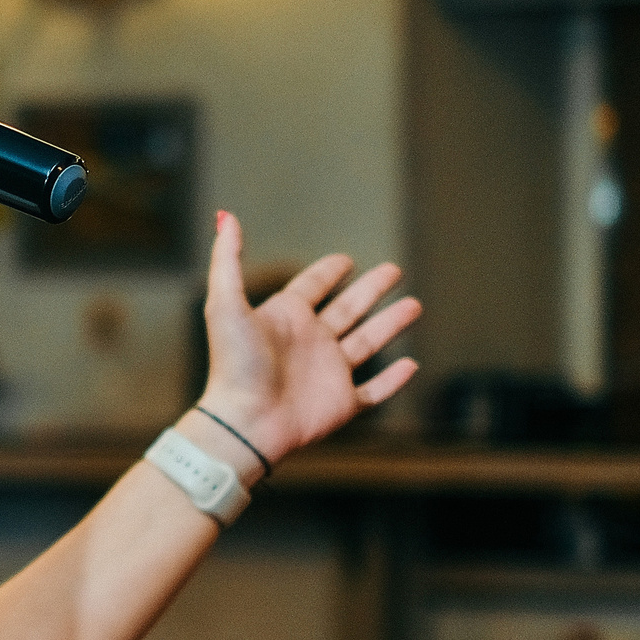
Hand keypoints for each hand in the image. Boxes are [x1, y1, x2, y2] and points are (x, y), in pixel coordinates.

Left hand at [195, 210, 419, 466]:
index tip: (345, 259)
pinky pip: (374, 392)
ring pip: (367, 344)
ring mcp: (328, 374)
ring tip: (415, 305)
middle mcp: (310, 343)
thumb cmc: (233, 365)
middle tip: (394, 269)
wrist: (245, 422)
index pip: (311, 287)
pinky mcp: (342, 404)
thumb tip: (225, 216)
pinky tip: (411, 365)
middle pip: (348, 309)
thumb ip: (228, 259)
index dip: (327, 273)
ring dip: (390, 324)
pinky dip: (394, 381)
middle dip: (371, 290)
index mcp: (286, 318)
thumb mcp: (225, 303)